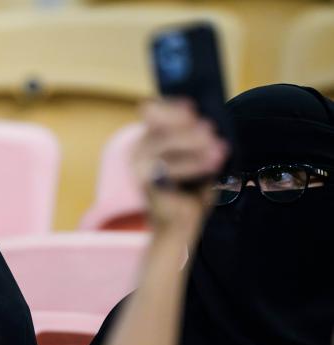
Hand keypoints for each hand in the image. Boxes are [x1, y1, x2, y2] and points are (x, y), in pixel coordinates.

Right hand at [132, 99, 226, 242]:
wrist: (179, 226)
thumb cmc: (189, 191)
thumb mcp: (195, 160)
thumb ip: (195, 139)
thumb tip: (205, 122)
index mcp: (147, 141)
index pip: (152, 113)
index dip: (171, 108)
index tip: (192, 108)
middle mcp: (137, 151)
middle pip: (159, 125)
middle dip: (187, 126)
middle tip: (211, 131)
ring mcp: (138, 166)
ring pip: (166, 142)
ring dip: (194, 143)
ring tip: (218, 150)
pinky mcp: (145, 182)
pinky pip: (171, 166)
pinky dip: (194, 164)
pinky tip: (213, 163)